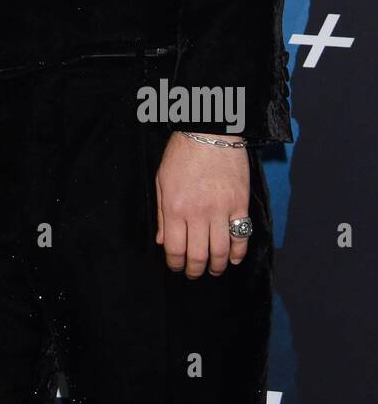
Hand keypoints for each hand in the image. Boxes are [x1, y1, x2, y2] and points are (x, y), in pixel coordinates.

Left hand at [155, 132, 251, 277]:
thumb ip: (162, 214)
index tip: (177, 268)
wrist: (210, 131)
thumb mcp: (162, 181)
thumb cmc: (182, 154)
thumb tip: (162, 242)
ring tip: (214, 270)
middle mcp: (198, 213)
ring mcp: (221, 210)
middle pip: (198, 255)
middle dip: (195, 270)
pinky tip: (233, 259)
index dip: (175, 264)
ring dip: (217, 266)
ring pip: (221, 251)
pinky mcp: (240, 204)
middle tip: (195, 273)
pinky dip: (238, 252)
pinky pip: (241, 236)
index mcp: (175, 207)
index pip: (175, 249)